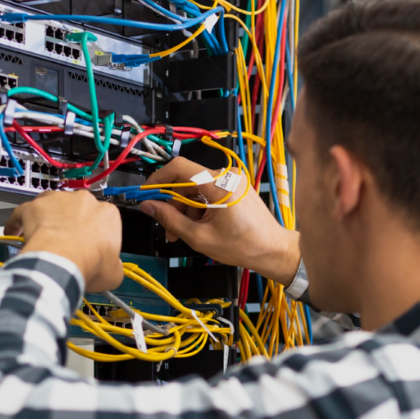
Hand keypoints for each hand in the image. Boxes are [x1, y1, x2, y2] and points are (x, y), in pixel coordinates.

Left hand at [4, 189, 124, 291]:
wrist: (63, 262)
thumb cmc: (89, 263)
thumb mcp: (114, 272)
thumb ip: (114, 265)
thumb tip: (111, 267)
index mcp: (108, 213)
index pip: (102, 220)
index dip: (95, 235)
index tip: (90, 246)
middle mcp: (84, 201)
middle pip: (77, 209)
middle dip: (72, 223)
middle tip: (67, 243)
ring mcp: (58, 200)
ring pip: (51, 204)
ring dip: (48, 217)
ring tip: (43, 236)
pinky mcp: (35, 206)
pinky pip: (23, 211)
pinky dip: (18, 221)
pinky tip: (14, 232)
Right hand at [139, 157, 300, 285]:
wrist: (272, 250)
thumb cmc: (243, 246)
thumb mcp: (199, 237)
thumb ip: (170, 219)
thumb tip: (148, 206)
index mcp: (219, 184)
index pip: (179, 167)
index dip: (158, 179)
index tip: (146, 194)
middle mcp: (226, 176)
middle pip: (186, 182)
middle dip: (172, 205)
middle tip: (166, 227)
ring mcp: (232, 182)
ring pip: (196, 191)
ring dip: (184, 211)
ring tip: (181, 235)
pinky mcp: (235, 189)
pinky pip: (208, 194)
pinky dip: (198, 210)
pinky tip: (196, 228)